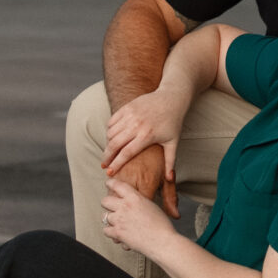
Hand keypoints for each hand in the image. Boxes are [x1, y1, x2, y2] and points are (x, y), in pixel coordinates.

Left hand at [103, 172, 177, 259]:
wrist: (162, 241)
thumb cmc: (161, 225)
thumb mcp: (152, 206)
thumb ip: (139, 201)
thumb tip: (134, 201)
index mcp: (134, 197)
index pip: (117, 185)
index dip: (110, 183)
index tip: (108, 184)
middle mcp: (125, 207)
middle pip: (105, 201)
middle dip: (107, 204)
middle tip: (111, 207)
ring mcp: (120, 220)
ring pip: (104, 216)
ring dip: (110, 220)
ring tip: (117, 222)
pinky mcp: (117, 233)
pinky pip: (106, 230)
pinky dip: (111, 232)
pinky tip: (117, 232)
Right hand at [104, 91, 183, 216]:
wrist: (172, 98)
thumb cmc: (173, 122)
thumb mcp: (173, 143)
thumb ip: (170, 162)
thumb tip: (168, 179)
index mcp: (147, 135)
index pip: (126, 153)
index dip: (116, 164)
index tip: (109, 173)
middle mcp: (136, 125)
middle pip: (115, 144)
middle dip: (107, 156)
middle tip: (104, 165)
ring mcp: (130, 114)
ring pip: (111, 133)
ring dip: (108, 144)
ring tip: (109, 152)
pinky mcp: (127, 107)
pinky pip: (112, 121)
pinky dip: (109, 130)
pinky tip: (111, 137)